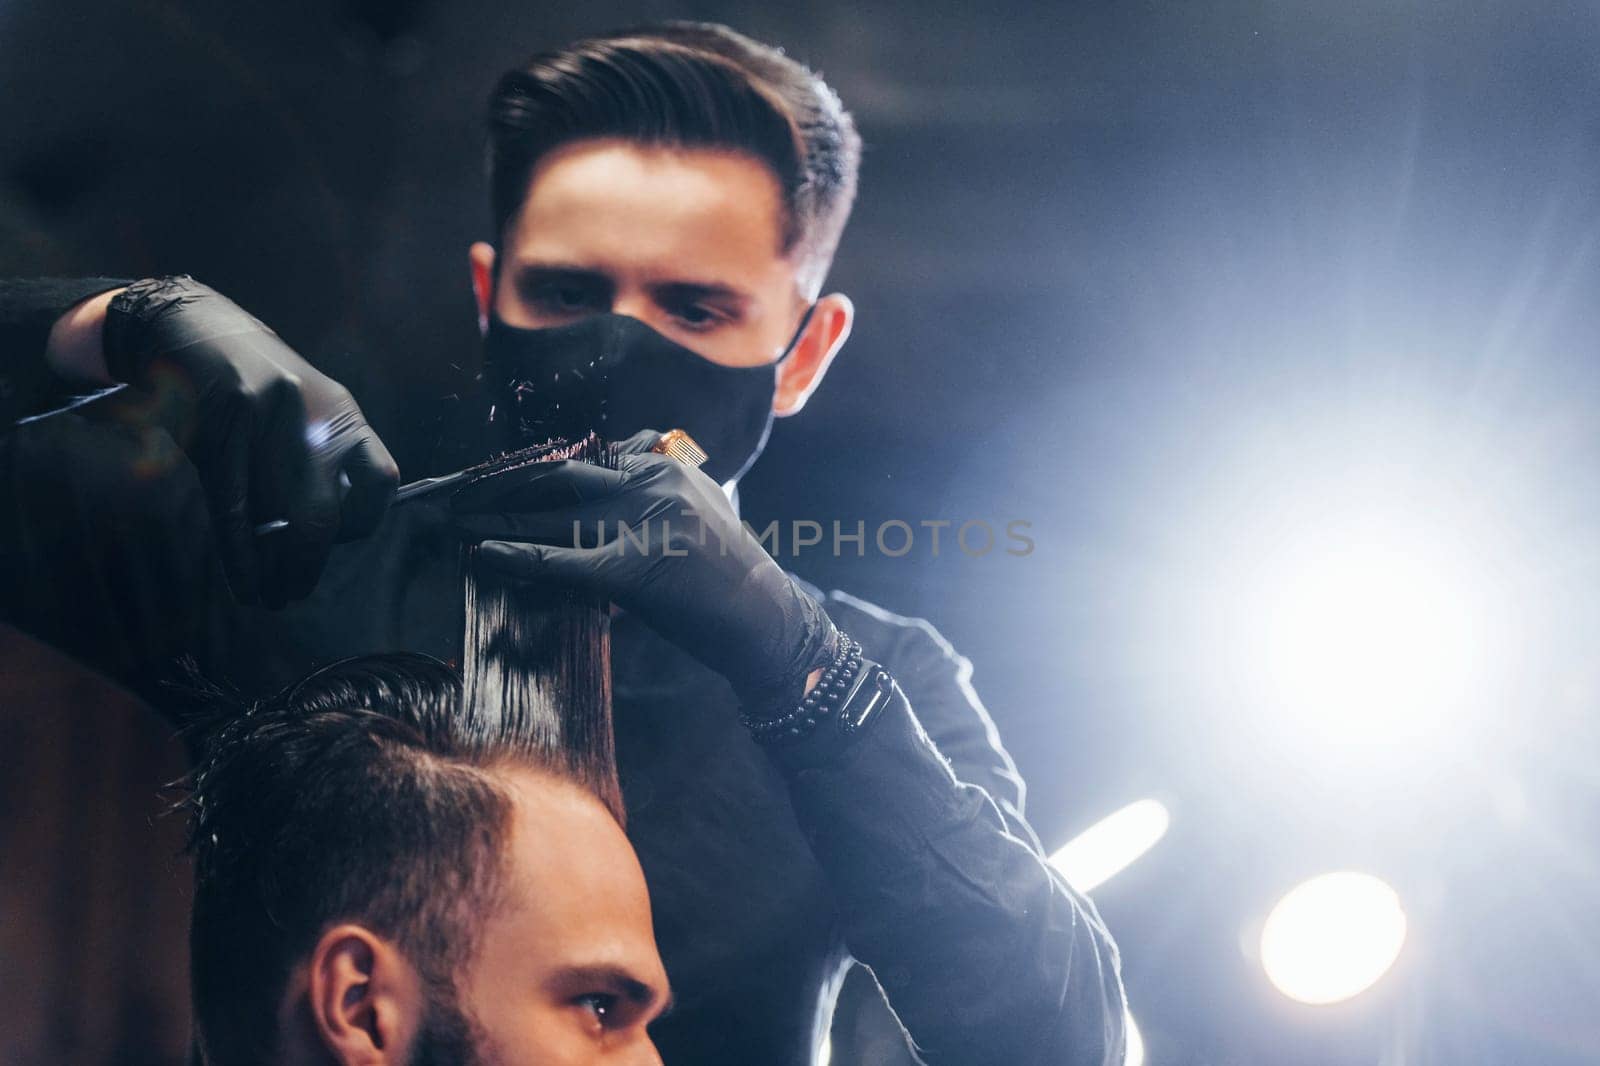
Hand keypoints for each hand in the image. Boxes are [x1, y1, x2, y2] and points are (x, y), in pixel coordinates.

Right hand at [102, 276, 397, 605]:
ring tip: (271, 595)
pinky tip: (246, 584)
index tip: (343, 543)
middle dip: (309, 563)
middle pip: (323, 515)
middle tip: (295, 591)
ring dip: (274, 569)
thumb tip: (326, 539)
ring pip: (276, 519)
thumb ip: (324, 462)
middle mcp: (310, 418)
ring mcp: (263, 423)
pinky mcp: (216, 430)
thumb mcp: (307, 410)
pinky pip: (232, 512)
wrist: (191, 327)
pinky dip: (240, 557)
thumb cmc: (255, 384)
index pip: (381, 481)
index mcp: (343, 414)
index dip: (365, 523)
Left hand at [450, 430, 837, 711]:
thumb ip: (649, 494)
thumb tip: (595, 490)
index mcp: (667, 467)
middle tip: (461, 490)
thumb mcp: (694, 514)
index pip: (587, 456)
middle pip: (563, 475)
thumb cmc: (727, 577)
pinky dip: (521, 557)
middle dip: (506, 483)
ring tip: (459, 520)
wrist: (767, 623)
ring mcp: (646, 524)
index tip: (499, 474)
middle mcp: (655, 484)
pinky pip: (564, 560)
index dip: (536, 466)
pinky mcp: (635, 569)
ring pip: (555, 515)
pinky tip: (487, 555)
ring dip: (500, 518)